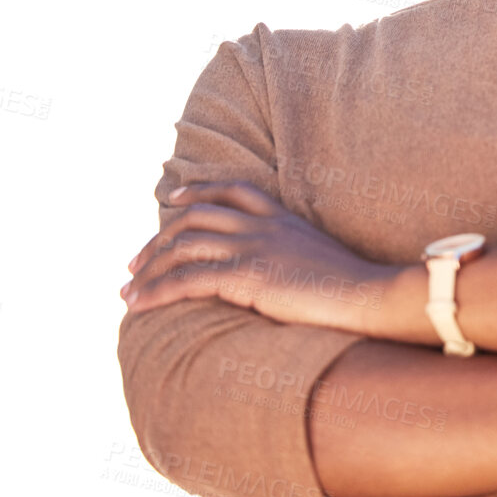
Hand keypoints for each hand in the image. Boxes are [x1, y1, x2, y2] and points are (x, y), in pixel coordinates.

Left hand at [119, 180, 398, 332]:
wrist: (369, 296)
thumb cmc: (354, 288)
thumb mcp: (320, 259)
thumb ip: (294, 256)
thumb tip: (278, 272)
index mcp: (283, 219)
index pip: (232, 190)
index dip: (197, 190)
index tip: (172, 200)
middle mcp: (264, 227)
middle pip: (195, 217)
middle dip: (158, 239)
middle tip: (136, 263)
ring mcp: (254, 248)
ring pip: (183, 247)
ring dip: (148, 270)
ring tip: (127, 291)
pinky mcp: (247, 276)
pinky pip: (187, 280)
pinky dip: (155, 292)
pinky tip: (138, 306)